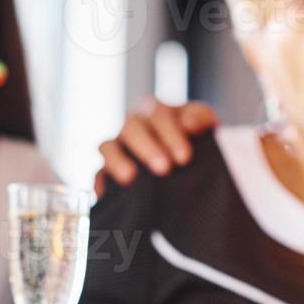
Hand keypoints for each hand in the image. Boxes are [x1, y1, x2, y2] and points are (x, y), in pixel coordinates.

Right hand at [95, 98, 219, 195]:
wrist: (190, 161)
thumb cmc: (196, 138)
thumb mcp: (205, 123)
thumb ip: (201, 119)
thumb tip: (189, 123)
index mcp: (155, 110)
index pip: (159, 115)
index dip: (170, 134)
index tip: (184, 157)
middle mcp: (132, 124)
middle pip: (132, 129)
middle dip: (148, 148)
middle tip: (164, 169)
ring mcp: (117, 146)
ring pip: (108, 147)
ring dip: (117, 161)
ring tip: (130, 178)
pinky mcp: (108, 170)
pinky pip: (98, 173)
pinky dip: (101, 182)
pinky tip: (106, 194)